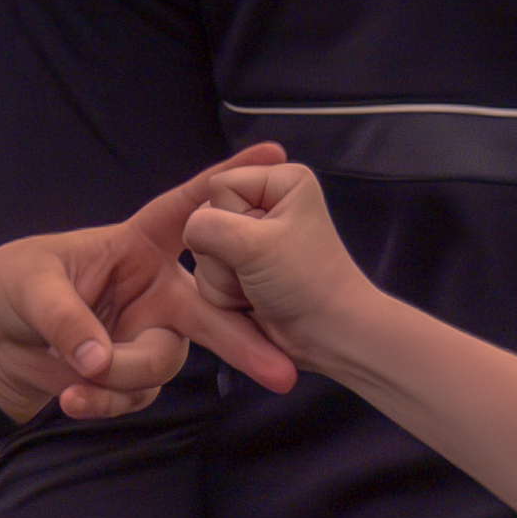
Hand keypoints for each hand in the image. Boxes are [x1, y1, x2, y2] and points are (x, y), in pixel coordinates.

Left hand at [0, 161, 294, 426]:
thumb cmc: (11, 288)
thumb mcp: (30, 288)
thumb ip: (66, 319)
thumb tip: (99, 360)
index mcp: (136, 246)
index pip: (185, 211)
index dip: (224, 184)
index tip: (272, 158)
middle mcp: (154, 290)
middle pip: (210, 309)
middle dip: (244, 340)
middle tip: (279, 370)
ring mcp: (146, 335)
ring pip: (164, 362)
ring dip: (125, 376)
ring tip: (78, 380)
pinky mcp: (130, 376)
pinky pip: (137, 396)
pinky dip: (106, 402)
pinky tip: (73, 399)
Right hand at [170, 148, 360, 384]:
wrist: (327, 336)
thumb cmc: (305, 284)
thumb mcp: (254, 245)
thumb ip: (207, 226)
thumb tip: (189, 231)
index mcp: (280, 181)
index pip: (218, 186)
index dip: (229, 221)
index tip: (262, 246)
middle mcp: (266, 203)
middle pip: (206, 218)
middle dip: (224, 255)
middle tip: (259, 272)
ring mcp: (252, 237)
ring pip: (202, 249)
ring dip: (224, 278)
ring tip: (257, 288)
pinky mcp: (243, 266)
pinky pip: (207, 273)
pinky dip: (224, 293)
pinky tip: (251, 299)